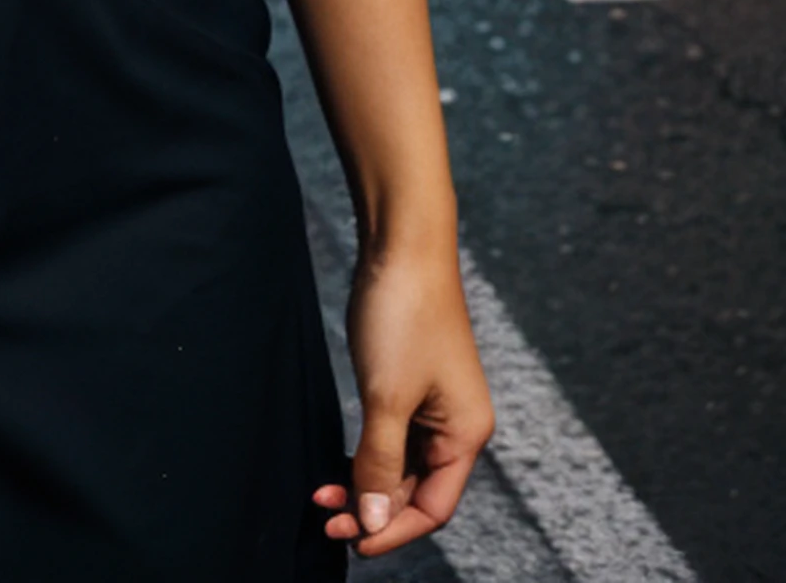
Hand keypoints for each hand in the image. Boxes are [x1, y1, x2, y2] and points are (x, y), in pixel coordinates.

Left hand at [312, 243, 491, 556]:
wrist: (400, 243)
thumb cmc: (402, 315)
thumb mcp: (386, 397)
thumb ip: (379, 462)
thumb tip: (374, 522)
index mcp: (466, 435)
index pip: (433, 508)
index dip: (393, 531)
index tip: (351, 542)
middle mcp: (456, 425)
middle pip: (415, 490)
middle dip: (371, 508)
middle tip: (324, 517)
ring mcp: (433, 403)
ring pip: (399, 465)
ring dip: (362, 483)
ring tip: (319, 494)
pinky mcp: (410, 382)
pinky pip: (390, 436)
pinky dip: (364, 452)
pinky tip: (335, 462)